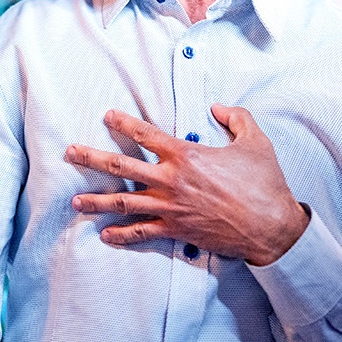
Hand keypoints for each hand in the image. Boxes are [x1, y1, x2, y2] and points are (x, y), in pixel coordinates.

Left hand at [64, 105, 309, 265]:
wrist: (271, 228)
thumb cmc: (265, 184)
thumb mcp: (256, 141)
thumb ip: (237, 117)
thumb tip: (219, 106)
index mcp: (187, 155)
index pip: (147, 133)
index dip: (124, 123)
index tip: (106, 116)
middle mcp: (172, 180)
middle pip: (122, 165)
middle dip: (92, 158)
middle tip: (69, 153)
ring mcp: (171, 207)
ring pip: (124, 202)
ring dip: (97, 201)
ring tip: (75, 201)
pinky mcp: (176, 231)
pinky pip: (142, 232)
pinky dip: (122, 235)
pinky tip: (105, 235)